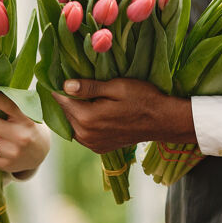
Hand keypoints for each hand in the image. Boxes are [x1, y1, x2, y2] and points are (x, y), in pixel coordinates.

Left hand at [53, 78, 196, 153]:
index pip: (61, 100)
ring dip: (75, 111)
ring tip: (84, 95)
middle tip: (72, 82)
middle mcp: (86, 135)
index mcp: (87, 119)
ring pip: (73, 123)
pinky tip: (93, 110)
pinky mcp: (100, 148)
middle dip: (67, 98)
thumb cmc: (143, 99)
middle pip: (65, 113)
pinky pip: (83, 132)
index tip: (58, 74)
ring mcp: (92, 144)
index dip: (58, 86)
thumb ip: (89, 88)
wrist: (163, 121)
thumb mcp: (117, 87)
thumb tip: (65, 85)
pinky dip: (84, 122)